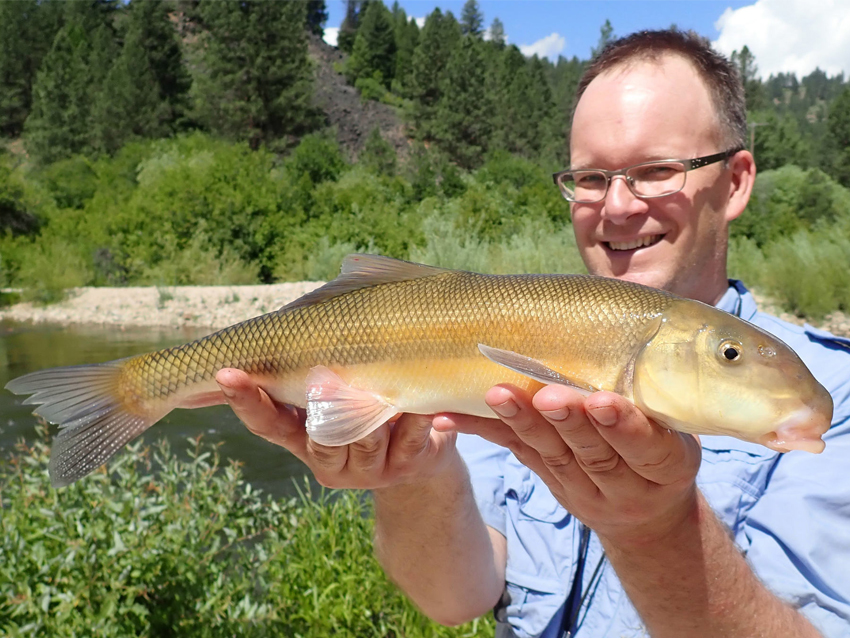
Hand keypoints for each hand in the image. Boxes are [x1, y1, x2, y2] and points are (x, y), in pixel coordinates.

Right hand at [215, 369, 457, 489]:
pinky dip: (416, 420)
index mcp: (302, 437)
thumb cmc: (368, 405)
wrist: (421, 454)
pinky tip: (420, 405)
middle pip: (319, 436)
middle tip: (318, 379)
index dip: (245, 400)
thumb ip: (309, 367)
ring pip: (364, 439)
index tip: (225, 372)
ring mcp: (368, 469)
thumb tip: (278, 323)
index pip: (266, 423)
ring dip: (371, 411)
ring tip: (376, 389)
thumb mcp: (335, 390)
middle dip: (321, 407)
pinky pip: (411, 439)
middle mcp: (329, 459)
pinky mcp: (406, 467)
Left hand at [434, 384, 702, 544]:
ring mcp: (583, 490)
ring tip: (498, 395)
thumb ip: (659, 391)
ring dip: (522, 422)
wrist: (647, 515)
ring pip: (550, 455)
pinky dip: (483, 431)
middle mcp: (626, 485)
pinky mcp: (549, 480)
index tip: (600, 401)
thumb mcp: (681, 429)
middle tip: (547, 396)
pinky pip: (515, 453)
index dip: (623, 426)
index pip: (647, 448)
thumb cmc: (665, 446)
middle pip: (593, 453)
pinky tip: (449, 416)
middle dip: (568, 422)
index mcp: (668, 466)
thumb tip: (637, 317)